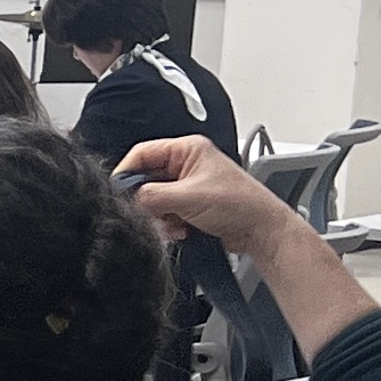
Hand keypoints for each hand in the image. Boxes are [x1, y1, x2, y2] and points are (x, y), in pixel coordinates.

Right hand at [113, 133, 291, 249]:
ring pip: (155, 199)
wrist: (262, 231)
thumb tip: (129, 199)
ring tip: (174, 224)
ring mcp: (189, 185)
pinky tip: (181, 230)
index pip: (143, 153)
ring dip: (159, 215)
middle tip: (151, 213)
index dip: (127, 172)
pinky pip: (166, 212)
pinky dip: (168, 223)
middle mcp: (187, 164)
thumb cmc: (240, 205)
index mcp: (188, 149)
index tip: (118, 191)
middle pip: (147, 178)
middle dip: (147, 201)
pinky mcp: (192, 204)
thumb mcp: (187, 197)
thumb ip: (152, 196)